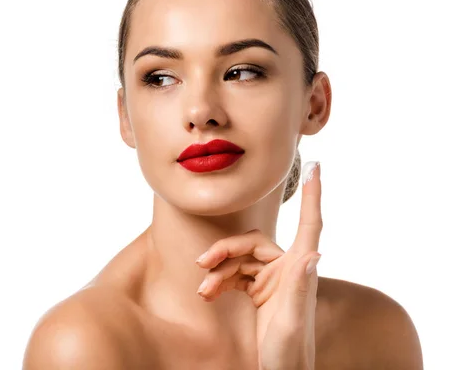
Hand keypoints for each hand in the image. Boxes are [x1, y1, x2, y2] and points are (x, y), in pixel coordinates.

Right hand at [195, 161, 322, 369]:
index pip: (309, 225)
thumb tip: (313, 254)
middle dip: (225, 251)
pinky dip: (218, 281)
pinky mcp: (257, 290)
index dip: (313, 195)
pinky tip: (206, 294)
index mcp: (299, 271)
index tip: (315, 167)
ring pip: (238, 259)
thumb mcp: (292, 324)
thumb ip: (299, 288)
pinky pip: (233, 275)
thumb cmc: (290, 356)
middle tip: (203, 264)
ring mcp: (271, 279)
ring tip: (203, 290)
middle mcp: (286, 270)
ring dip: (218, 271)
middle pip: (252, 243)